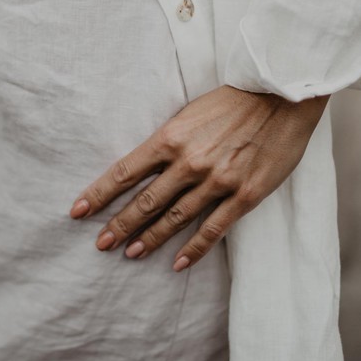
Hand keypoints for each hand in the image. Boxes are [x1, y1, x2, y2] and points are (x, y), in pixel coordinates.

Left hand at [69, 84, 328, 271]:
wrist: (282, 95)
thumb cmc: (234, 101)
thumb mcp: (189, 112)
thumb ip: (168, 140)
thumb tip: (144, 165)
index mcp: (171, 137)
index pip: (125, 171)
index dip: (100, 193)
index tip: (78, 210)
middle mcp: (189, 162)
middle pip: (146, 201)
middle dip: (119, 224)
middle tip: (100, 244)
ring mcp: (217, 181)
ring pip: (174, 218)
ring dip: (149, 239)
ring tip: (130, 254)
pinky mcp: (244, 195)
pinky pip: (213, 229)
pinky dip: (193, 249)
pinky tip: (177, 264)